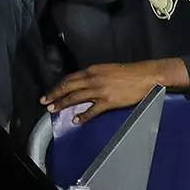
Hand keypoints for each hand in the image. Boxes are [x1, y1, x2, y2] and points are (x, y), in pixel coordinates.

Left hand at [41, 63, 165, 123]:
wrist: (145, 76)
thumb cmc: (127, 73)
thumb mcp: (106, 70)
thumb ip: (93, 76)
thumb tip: (82, 84)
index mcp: (91, 70)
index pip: (69, 79)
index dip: (58, 86)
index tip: (49, 92)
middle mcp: (92, 79)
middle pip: (68, 87)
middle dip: (54, 95)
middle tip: (44, 102)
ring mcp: (100, 91)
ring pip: (76, 98)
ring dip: (63, 104)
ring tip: (53, 110)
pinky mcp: (108, 101)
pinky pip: (92, 110)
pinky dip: (83, 115)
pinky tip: (76, 120)